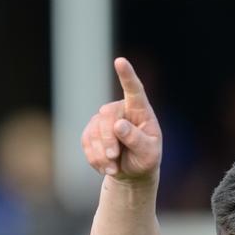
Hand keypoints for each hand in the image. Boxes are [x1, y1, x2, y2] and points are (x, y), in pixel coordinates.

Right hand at [82, 57, 161, 179]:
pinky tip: (105, 167)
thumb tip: (118, 125)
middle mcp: (121, 110)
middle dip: (108, 139)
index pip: (134, 90)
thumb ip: (137, 140)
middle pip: (107, 116)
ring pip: (94, 130)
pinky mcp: (90, 131)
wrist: (132, 172)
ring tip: (114, 168)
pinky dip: (94, 158)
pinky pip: (86, 142)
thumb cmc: (146, 159)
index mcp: (140, 111)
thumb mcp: (148, 154)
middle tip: (114, 157)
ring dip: (102, 153)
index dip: (127, 76)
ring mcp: (103, 120)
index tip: (120, 61)